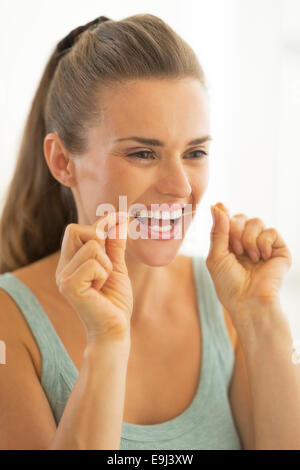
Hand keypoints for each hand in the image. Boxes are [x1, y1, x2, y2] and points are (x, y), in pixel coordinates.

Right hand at [55, 211, 132, 343]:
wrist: (115, 329)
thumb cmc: (114, 301)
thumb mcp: (116, 267)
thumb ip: (115, 244)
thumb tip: (119, 218)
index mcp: (71, 262)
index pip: (76, 229)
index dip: (99, 222)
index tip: (119, 217)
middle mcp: (63, 268)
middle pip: (75, 229)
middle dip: (99, 239)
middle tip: (108, 263)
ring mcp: (63, 277)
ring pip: (92, 246)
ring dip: (107, 264)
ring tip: (104, 282)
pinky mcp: (69, 286)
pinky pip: (93, 264)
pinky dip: (104, 274)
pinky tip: (100, 289)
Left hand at [206, 202, 291, 324]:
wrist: (248, 301)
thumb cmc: (229, 284)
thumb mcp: (216, 256)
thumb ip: (217, 231)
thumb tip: (217, 205)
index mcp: (231, 244)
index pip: (228, 220)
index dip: (224, 214)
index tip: (219, 206)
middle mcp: (247, 243)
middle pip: (241, 217)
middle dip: (234, 230)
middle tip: (235, 250)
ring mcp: (264, 245)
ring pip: (256, 221)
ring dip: (248, 239)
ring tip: (248, 257)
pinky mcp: (279, 250)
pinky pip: (271, 231)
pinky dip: (262, 243)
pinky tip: (261, 258)